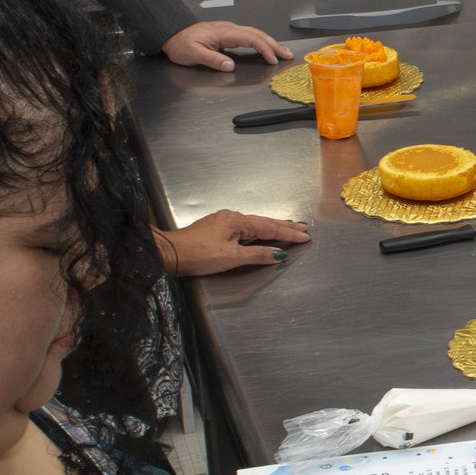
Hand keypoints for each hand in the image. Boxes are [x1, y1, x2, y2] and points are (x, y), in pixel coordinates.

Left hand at [155, 209, 309, 276]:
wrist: (170, 253)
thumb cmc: (198, 255)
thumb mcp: (231, 257)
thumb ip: (257, 255)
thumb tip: (279, 254)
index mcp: (237, 221)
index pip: (270, 228)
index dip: (289, 233)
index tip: (306, 236)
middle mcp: (232, 217)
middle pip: (264, 222)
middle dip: (285, 226)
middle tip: (304, 229)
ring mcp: (224, 222)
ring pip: (255, 225)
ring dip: (273, 227)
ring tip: (289, 229)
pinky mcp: (217, 229)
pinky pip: (246, 228)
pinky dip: (260, 231)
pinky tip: (263, 233)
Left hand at [161, 19, 291, 70]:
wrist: (171, 32)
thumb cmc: (180, 43)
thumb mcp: (192, 54)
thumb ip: (212, 59)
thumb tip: (230, 65)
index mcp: (223, 33)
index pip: (250, 39)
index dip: (264, 49)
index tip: (272, 59)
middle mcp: (228, 29)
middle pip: (257, 34)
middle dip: (274, 44)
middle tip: (288, 55)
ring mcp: (228, 30)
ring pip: (254, 33)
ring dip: (270, 42)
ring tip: (281, 52)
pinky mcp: (226, 34)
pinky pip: (249, 35)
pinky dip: (261, 41)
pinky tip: (264, 47)